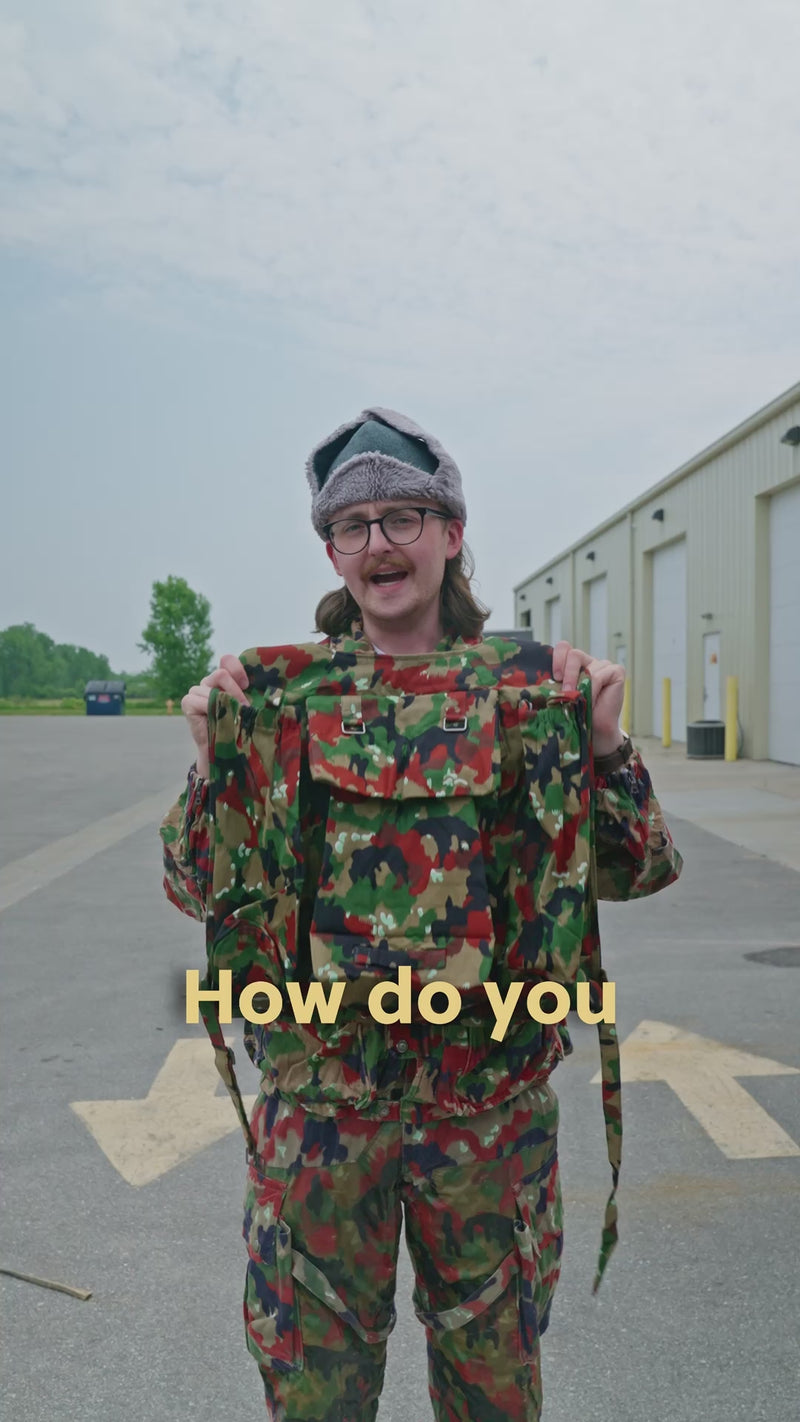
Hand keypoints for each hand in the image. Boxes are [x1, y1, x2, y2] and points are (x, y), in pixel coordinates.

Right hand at [181, 655, 250, 772]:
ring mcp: (196, 691)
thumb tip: (269, 690)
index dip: (237, 669)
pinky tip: (216, 717)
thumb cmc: (237, 727)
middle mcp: (208, 683)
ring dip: (225, 702)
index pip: (227, 661)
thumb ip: (249, 694)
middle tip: (244, 707)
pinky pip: (199, 699)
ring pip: (211, 687)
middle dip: (235, 691)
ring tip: (233, 716)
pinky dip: (210, 708)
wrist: (222, 749)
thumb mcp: (245, 707)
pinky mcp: (188, 702)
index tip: (247, 685)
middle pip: (221, 673)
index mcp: (223, 680)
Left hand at [551, 641, 625, 755]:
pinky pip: (600, 675)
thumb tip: (543, 678)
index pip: (564, 648)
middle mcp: (589, 662)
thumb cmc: (577, 713)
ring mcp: (604, 666)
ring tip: (578, 700)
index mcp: (574, 665)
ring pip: (587, 666)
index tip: (554, 676)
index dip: (557, 658)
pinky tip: (591, 701)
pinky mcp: (616, 672)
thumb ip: (557, 683)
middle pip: (574, 654)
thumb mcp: (563, 694)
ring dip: (580, 686)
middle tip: (565, 690)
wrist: (595, 730)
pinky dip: (593, 689)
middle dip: (567, 673)